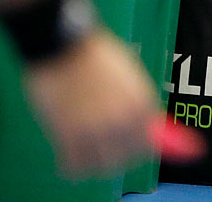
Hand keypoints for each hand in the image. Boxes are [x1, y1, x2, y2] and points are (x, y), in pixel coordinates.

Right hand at [23, 30, 161, 178]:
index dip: (137, 146)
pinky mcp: (68, 136)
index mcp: (141, 103)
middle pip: (126, 157)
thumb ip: (137, 101)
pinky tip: (69, 155)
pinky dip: (73, 165)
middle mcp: (123, 120)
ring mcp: (96, 130)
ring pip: (102, 166)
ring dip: (95, 163)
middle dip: (117, 156)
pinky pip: (75, 166)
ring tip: (86, 152)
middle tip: (104, 150)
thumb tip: (146, 125)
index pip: (148, 142)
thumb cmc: (95, 55)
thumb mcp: (129, 74)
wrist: (63, 45)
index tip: (129, 147)